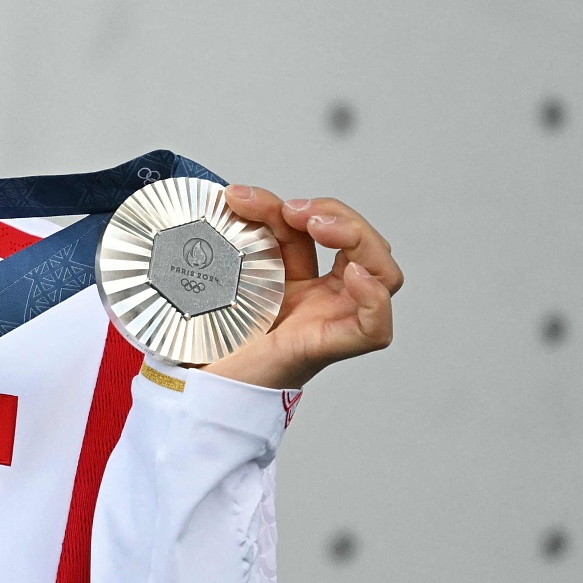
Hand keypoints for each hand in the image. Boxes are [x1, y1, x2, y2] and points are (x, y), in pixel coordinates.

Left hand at [199, 186, 400, 389]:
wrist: (197, 387)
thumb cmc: (213, 339)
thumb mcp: (230, 273)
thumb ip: (244, 238)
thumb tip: (233, 195)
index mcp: (303, 282)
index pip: (325, 232)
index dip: (307, 206)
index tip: (262, 199)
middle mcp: (324, 300)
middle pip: (365, 246)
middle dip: (338, 213)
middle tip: (294, 208)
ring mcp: (330, 321)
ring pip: (384, 275)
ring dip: (359, 237)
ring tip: (318, 225)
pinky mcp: (325, 347)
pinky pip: (375, 328)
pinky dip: (375, 297)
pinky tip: (355, 274)